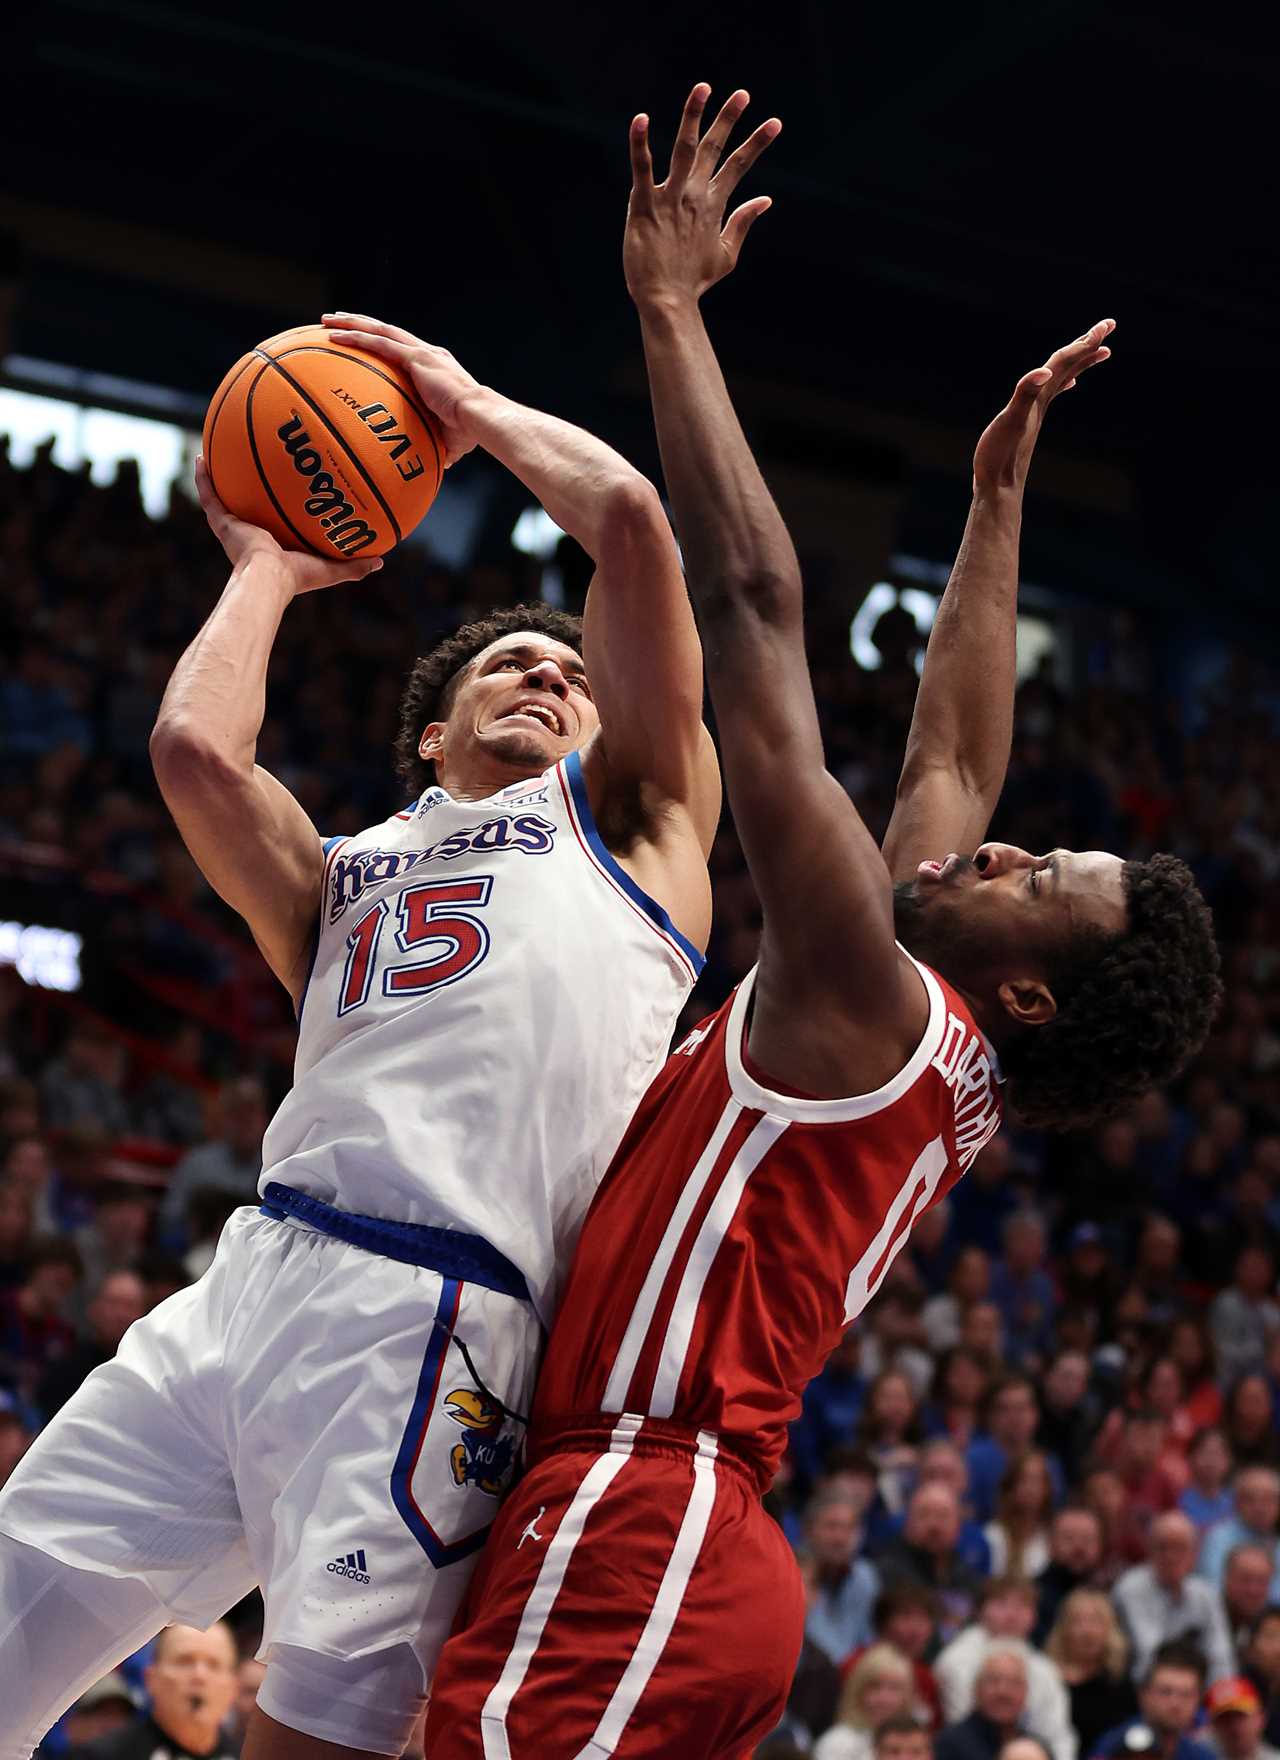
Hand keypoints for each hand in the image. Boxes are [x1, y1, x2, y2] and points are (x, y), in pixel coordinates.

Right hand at [195, 455, 382, 595]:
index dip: (279, 508)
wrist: (268, 578)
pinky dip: (204, 478)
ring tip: (218, 452)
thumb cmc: (298, 577)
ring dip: (221, 477)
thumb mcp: (332, 568)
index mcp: (274, 545)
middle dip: (250, 487)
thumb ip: (355, 565)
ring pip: (225, 496)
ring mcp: (235, 527)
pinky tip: (201, 457)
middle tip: (253, 464)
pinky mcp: (222, 523)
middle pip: (250, 505)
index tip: (284, 490)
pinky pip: (210, 495)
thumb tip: (382, 562)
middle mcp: (252, 534)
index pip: (276, 523)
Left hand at [320, 313, 479, 463]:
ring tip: (328, 319)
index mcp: (436, 367)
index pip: (403, 348)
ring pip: (380, 329)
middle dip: (362, 323)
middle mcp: (429, 353)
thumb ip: (440, 445)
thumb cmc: (470, 431)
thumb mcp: (450, 437)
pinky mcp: (416, 358)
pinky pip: (378, 343)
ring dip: (352, 323)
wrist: (480, 418)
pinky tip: (334, 335)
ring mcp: (421, 353)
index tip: (365, 340)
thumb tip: (439, 465)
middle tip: (337, 320)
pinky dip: (356, 337)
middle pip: (387, 331)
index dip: (382, 341)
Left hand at [625, 83, 780, 310]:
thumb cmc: (693, 281)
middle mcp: (694, 197)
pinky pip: (642, 169)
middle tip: (743, 94)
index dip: (757, 143)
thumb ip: (743, 222)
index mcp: (713, 206)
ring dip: (694, 116)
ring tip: (703, 88)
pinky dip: (640, 144)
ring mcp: (669, 200)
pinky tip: (641, 119)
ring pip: (684, 149)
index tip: (775, 122)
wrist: (666, 301)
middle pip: (715, 149)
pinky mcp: (643, 206)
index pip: (739, 166)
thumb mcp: (725, 255)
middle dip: (729, 119)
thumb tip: (766, 200)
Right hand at [973, 319, 1114, 493]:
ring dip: (1079, 361)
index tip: (1105, 326)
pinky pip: (1050, 394)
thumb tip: (1045, 371)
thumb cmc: (1001, 455)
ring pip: (1063, 378)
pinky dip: (1062, 382)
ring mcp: (1037, 412)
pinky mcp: (1029, 422)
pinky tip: (1069, 383)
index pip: (1066, 362)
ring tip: (1097, 349)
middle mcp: (1042, 401)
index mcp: (1039, 396)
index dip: (1084, 342)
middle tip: (1107, 326)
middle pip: (1070, 366)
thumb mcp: (1011, 419)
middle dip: (1088, 345)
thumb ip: (1026, 393)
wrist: (999, 489)